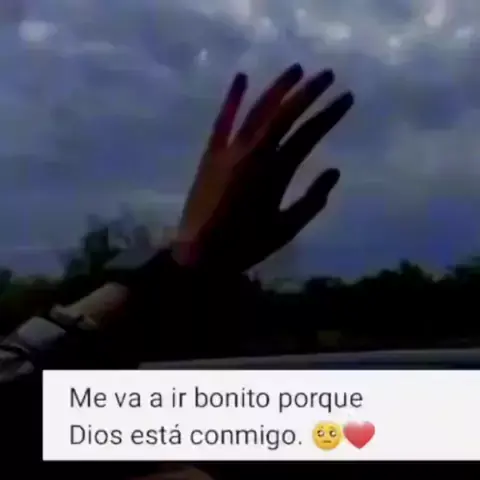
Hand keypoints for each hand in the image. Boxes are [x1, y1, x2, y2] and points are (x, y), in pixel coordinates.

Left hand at [173, 63, 353, 271]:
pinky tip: (242, 77)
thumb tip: (334, 171)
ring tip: (296, 69)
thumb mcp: (286, 229)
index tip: (346, 97)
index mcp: (276, 173)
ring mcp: (230, 151)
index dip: (329, 114)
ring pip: (257, 111)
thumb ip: (312, 201)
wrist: (200, 254)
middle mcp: (254, 154)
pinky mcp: (211, 154)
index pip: (308, 135)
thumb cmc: (245, 245)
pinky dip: (232, 99)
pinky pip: (222, 121)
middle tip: (328, 75)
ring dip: (277, 88)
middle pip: (285, 114)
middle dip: (308, 92)